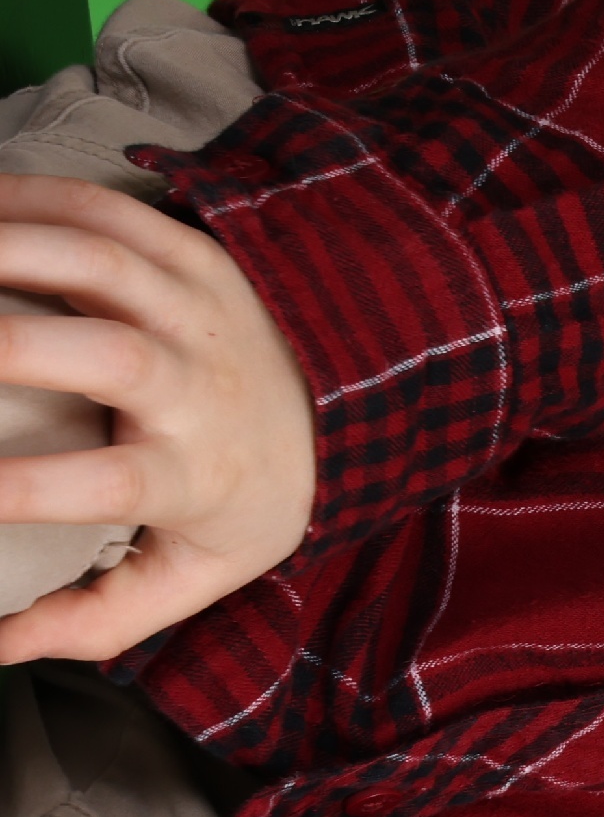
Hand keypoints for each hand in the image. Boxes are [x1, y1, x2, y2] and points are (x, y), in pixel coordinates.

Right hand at [0, 173, 316, 663]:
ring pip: (107, 264)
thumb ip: (93, 618)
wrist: (356, 409)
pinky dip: (35, 198)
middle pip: (112, 357)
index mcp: (199, 473)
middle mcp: (203, 387)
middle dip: (10, 344)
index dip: (28, 487)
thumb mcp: (193, 574)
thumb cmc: (246, 499)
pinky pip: (113, 214)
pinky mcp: (198, 256)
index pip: (113, 483)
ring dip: (10, 246)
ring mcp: (204, 311)